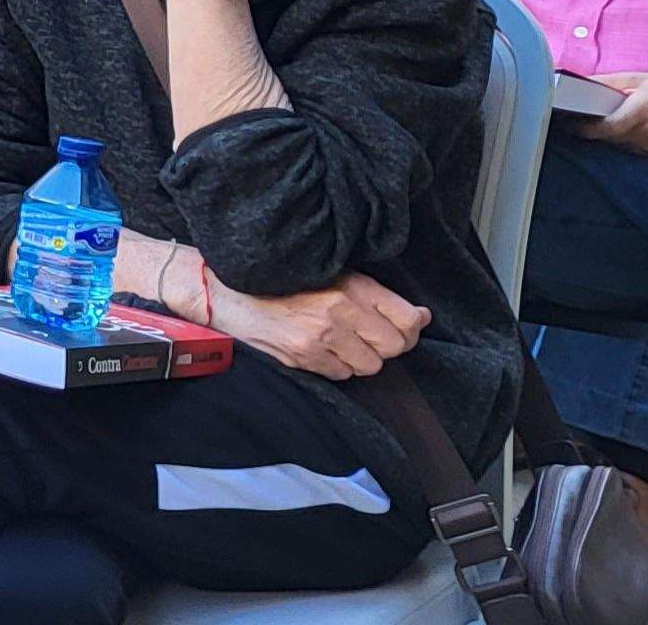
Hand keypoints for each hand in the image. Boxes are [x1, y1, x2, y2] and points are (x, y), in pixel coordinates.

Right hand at [205, 269, 430, 380]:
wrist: (227, 290)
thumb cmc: (281, 280)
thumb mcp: (329, 273)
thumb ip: (373, 294)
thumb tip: (420, 317)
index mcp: (349, 285)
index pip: (405, 317)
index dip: (411, 326)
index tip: (406, 325)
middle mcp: (338, 311)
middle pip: (393, 346)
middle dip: (386, 345)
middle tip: (371, 336)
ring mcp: (319, 338)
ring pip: (369, 365)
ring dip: (360, 357)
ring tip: (341, 341)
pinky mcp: (302, 357)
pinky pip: (341, 374)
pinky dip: (336, 366)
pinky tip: (321, 349)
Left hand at [579, 70, 647, 157]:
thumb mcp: (640, 78)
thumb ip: (611, 82)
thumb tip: (585, 83)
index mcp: (642, 111)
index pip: (608, 127)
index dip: (588, 128)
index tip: (574, 124)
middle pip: (611, 137)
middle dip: (598, 131)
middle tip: (586, 122)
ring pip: (621, 145)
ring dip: (612, 137)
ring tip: (607, 125)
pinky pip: (634, 150)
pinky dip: (627, 142)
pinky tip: (627, 131)